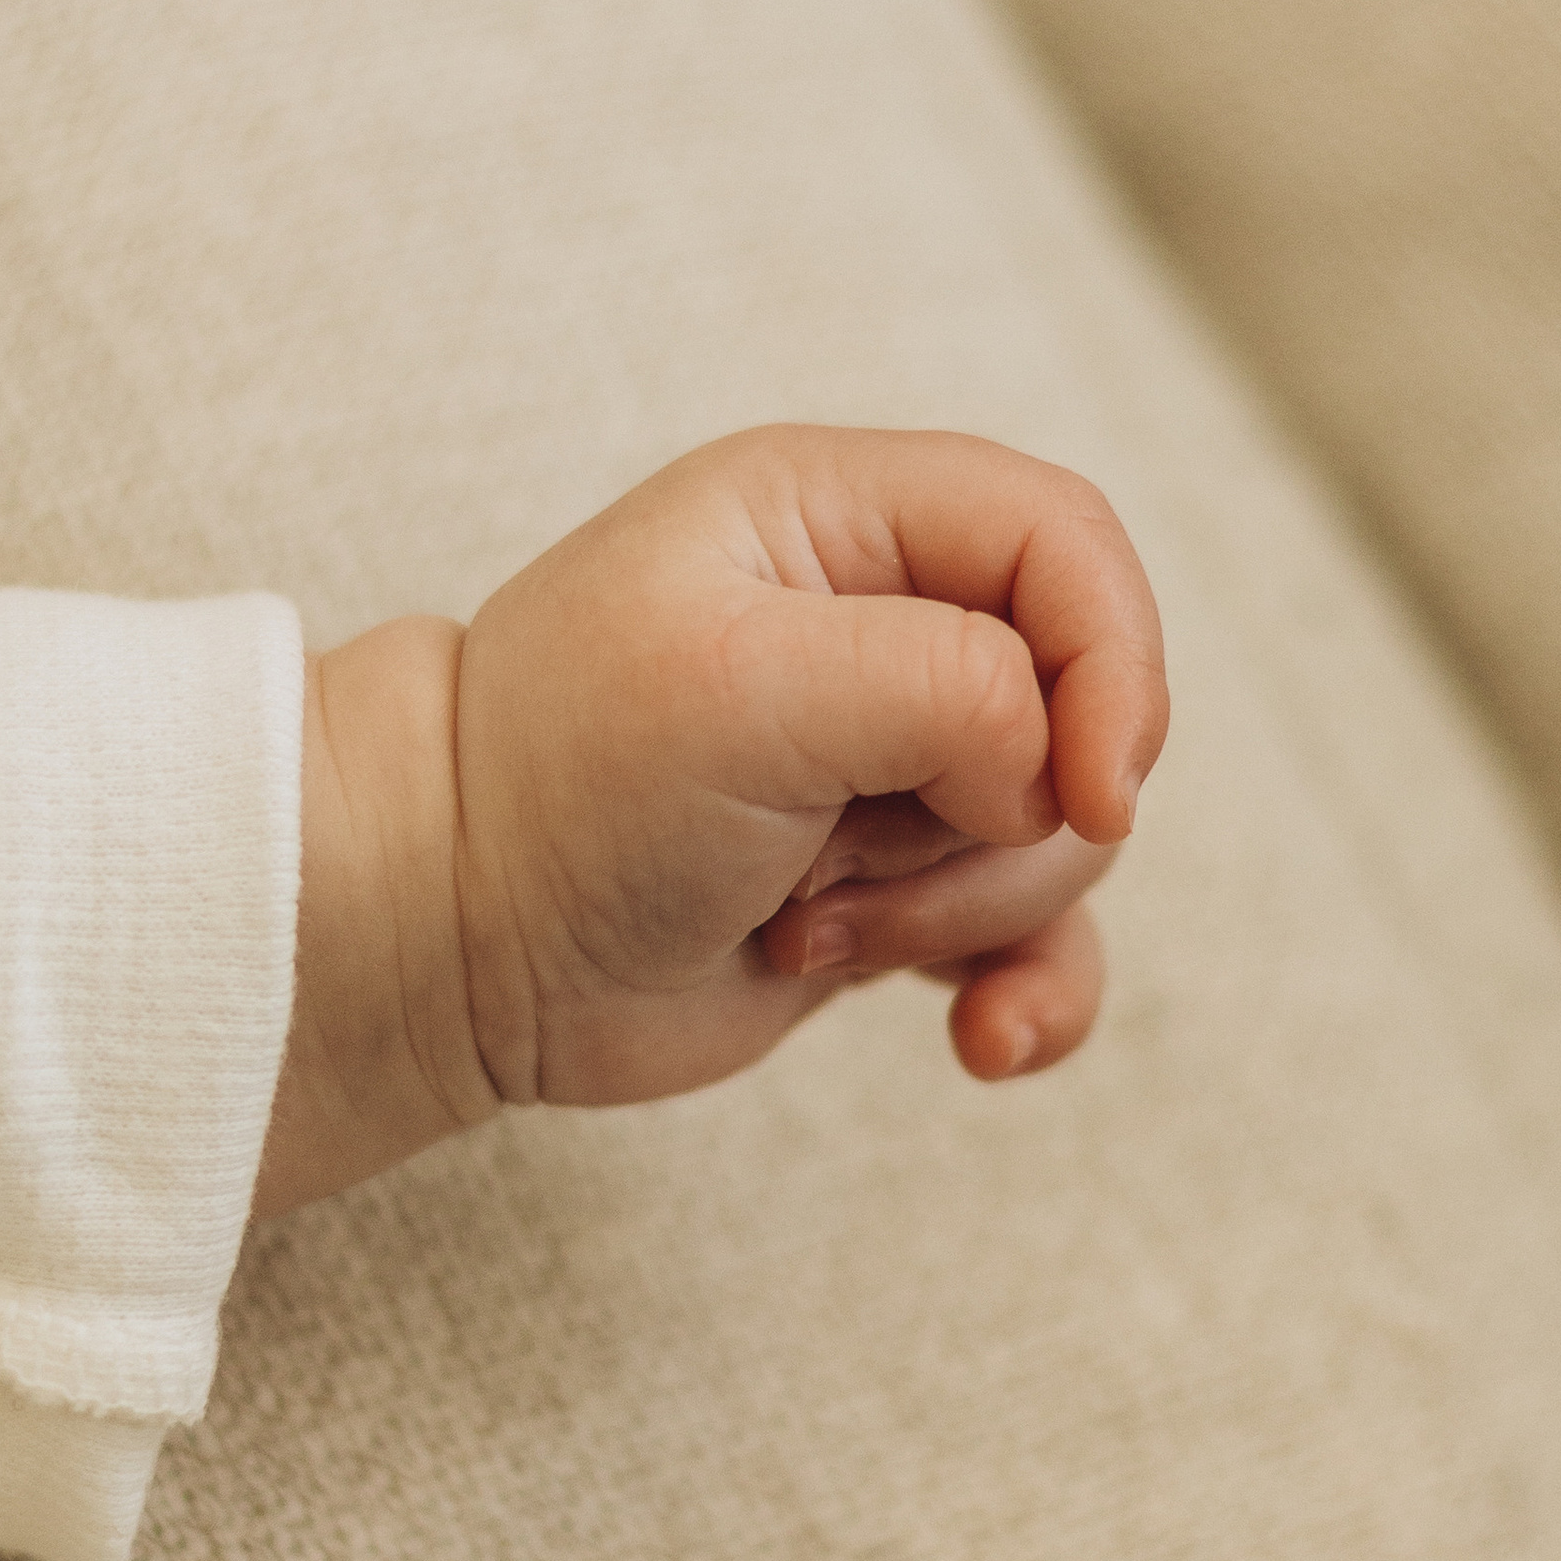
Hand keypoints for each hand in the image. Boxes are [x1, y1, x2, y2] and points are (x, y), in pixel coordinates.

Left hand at [251, 426, 1167, 1215]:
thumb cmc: (560, 780)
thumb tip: (1054, 773)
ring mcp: (898, 762)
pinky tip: (980, 1045)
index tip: (1086, 791)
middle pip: (1083, 705)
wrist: (447, 940)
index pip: (1067, 541)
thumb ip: (948, 683)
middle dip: (1008, 821)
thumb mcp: (749, 685)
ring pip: (1064, 835)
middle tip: (849, 868)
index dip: (1112, 659)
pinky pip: (1042, 937)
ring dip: (964, 914)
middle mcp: (885, 623)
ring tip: (808, 927)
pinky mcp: (898, 885)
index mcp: (843, 514)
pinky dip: (1029, 992)